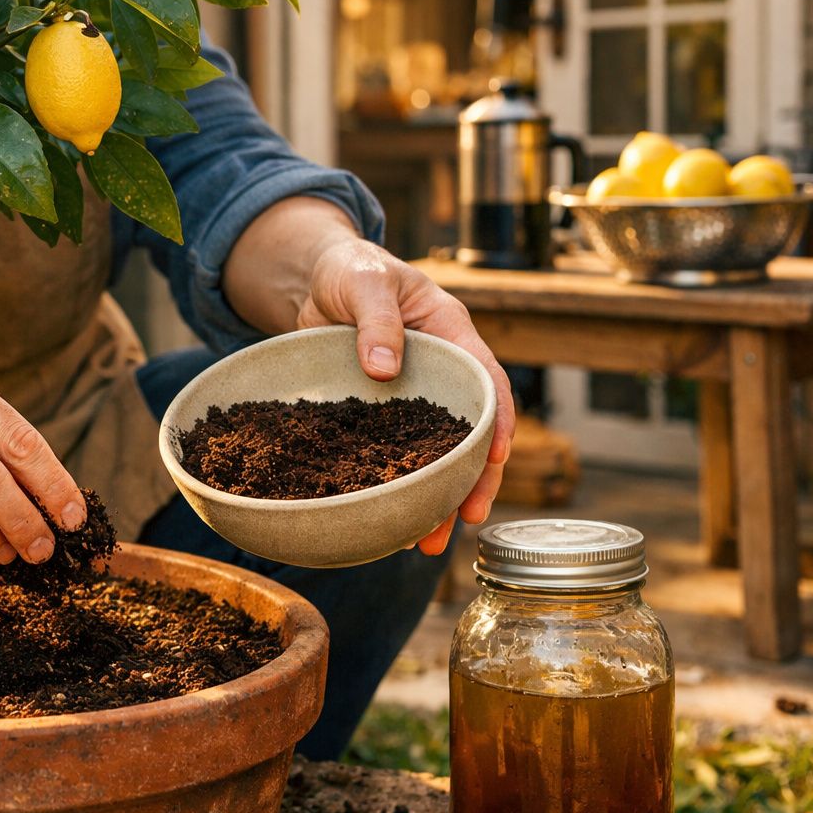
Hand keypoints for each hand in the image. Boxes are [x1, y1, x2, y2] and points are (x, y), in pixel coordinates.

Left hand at [298, 237, 515, 553]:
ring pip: (434, 454)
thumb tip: (385, 369)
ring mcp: (411, 397)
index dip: (498, 420)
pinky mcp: (379, 414)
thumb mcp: (364, 282)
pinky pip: (394, 454)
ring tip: (428, 542)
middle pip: (469, 432)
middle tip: (471, 519)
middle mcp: (440, 372)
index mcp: (451, 334)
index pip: (487, 381)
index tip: (499, 457)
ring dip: (437, 497)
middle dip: (475, 479)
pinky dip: (396, 487)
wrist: (314, 279)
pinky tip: (391, 522)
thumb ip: (375, 319)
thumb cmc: (350, 270)